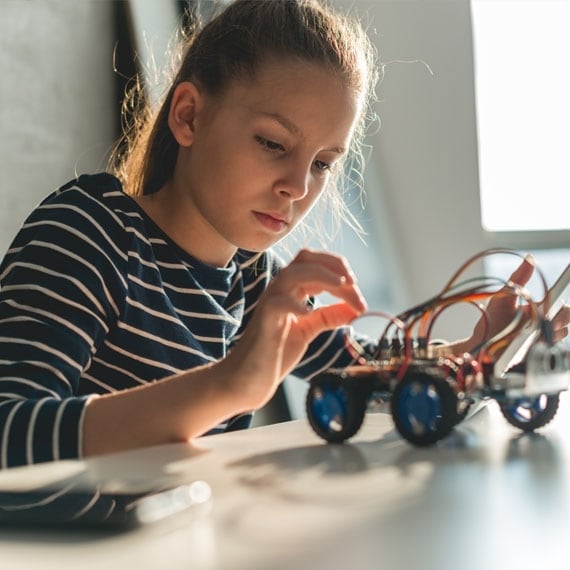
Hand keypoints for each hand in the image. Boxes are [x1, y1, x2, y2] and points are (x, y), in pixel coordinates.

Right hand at [222, 249, 366, 409]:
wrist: (247, 380)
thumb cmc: (274, 354)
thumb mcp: (308, 330)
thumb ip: (328, 317)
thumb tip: (354, 308)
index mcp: (291, 290)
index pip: (316, 262)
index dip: (339, 269)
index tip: (358, 290)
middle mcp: (280, 291)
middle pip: (306, 258)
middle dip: (334, 265)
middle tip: (355, 284)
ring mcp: (270, 304)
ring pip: (292, 273)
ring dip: (323, 276)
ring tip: (343, 287)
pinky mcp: (264, 322)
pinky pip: (277, 303)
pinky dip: (296, 304)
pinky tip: (310, 313)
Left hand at [468, 256, 569, 351]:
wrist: (481, 345)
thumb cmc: (492, 319)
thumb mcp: (503, 296)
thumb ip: (518, 278)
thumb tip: (530, 257)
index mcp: (536, 306)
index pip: (558, 297)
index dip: (563, 292)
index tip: (563, 289)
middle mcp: (543, 320)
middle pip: (567, 314)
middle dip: (562, 313)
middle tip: (548, 315)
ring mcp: (543, 335)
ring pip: (563, 329)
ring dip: (553, 327)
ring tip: (536, 327)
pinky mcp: (540, 349)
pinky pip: (553, 343)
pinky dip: (547, 339)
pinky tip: (534, 338)